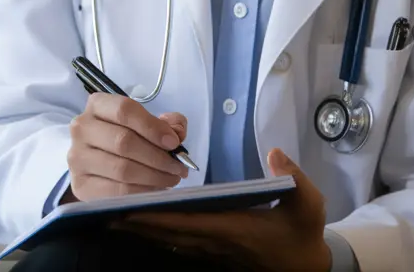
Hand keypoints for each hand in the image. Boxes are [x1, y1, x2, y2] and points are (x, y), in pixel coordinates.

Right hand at [65, 92, 189, 201]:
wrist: (99, 161)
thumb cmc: (126, 136)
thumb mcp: (145, 123)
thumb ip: (167, 123)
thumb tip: (176, 134)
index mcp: (97, 105)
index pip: (124, 110)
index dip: (152, 126)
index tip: (174, 142)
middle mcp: (82, 128)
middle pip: (123, 142)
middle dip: (158, 157)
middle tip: (178, 167)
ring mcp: (78, 158)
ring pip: (122, 169)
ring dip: (154, 176)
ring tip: (171, 179)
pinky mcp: (80, 185)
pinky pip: (117, 191)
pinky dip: (142, 192)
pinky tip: (156, 189)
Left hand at [114, 148, 330, 270]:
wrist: (304, 266)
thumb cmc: (302, 233)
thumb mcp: (308, 204)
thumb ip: (293, 178)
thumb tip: (275, 153)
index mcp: (234, 228)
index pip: (188, 221)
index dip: (158, 215)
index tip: (131, 206)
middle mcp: (216, 241)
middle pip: (169, 232)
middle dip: (137, 222)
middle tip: (105, 211)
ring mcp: (212, 249)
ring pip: (170, 238)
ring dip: (142, 228)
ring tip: (112, 216)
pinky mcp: (212, 251)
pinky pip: (177, 242)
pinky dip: (157, 233)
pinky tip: (140, 224)